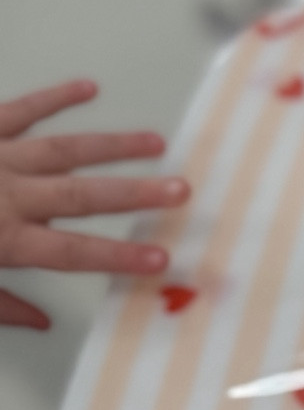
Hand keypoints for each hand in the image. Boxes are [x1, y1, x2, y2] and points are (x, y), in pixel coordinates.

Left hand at [0, 80, 190, 329]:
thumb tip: (41, 321)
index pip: (71, 252)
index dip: (118, 258)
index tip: (161, 261)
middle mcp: (3, 193)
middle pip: (80, 194)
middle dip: (134, 193)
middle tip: (180, 189)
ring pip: (62, 148)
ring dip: (112, 145)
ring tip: (156, 141)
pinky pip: (18, 110)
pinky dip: (53, 98)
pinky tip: (86, 88)